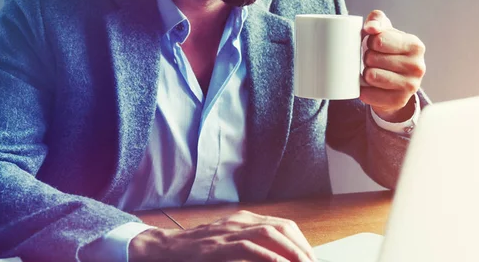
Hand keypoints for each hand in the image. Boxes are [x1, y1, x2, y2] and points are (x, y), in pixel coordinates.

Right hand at [129, 210, 316, 261]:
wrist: (167, 249)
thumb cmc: (199, 250)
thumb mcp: (229, 243)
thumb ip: (252, 247)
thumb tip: (278, 258)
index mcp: (245, 219)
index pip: (283, 225)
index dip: (301, 242)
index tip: (310, 258)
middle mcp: (240, 221)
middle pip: (281, 228)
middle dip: (301, 247)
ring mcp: (228, 231)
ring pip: (269, 233)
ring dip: (290, 251)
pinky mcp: (217, 245)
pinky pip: (247, 247)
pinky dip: (266, 256)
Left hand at [360, 10, 425, 121]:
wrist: (394, 80)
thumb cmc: (387, 50)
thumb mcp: (384, 30)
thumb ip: (377, 20)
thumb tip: (371, 28)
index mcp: (415, 45)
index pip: (379, 40)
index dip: (369, 41)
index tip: (373, 44)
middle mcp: (417, 66)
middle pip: (372, 58)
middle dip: (366, 58)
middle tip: (372, 60)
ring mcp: (411, 86)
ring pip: (372, 76)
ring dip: (365, 73)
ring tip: (371, 71)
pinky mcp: (399, 101)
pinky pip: (369, 95)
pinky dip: (363, 90)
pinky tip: (368, 86)